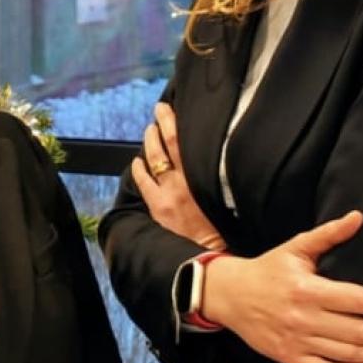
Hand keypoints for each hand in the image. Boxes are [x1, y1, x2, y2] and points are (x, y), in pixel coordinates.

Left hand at [129, 101, 224, 250]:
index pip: (180, 141)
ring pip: (152, 160)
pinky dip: (139, 169)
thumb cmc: (224, 227)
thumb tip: (216, 159)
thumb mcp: (225, 196)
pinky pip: (143, 183)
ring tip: (149, 130)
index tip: (168, 108)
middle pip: (165, 144)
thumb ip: (216, 177)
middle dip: (159, 125)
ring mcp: (165, 194)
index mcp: (197, 177)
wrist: (210, 254)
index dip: (171, 121)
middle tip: (158, 110)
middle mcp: (179, 182)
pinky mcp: (157, 208)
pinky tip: (137, 162)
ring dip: (149, 142)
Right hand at [200, 210, 362, 362]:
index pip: (357, 301)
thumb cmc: (267, 270)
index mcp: (307, 289)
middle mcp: (303, 318)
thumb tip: (358, 217)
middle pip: (357, 331)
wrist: (229, 295)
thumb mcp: (295, 248)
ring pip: (347, 353)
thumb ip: (329, 234)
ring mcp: (297, 341)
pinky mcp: (291, 358)